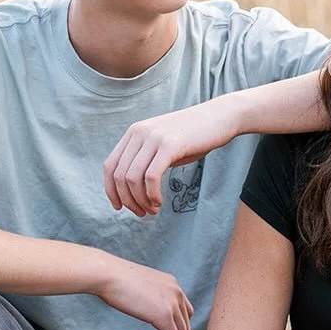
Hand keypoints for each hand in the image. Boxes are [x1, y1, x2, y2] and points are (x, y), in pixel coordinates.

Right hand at [94, 256, 192, 329]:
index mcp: (172, 284)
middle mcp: (177, 293)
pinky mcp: (165, 317)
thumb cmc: (115, 280)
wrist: (107, 275)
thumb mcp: (141, 287)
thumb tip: (150, 312)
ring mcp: (173, 304)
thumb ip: (151, 298)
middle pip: (183, 326)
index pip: (183, 313)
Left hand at [104, 97, 241, 216]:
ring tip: (153, 210)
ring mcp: (153, 138)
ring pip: (133, 179)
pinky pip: (151, 177)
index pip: (110, 166)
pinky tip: (159, 202)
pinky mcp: (170, 145)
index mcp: (134, 132)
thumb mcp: (163, 145)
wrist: (220, 117)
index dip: (111, 191)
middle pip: (119, 176)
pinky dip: (152, 195)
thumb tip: (132, 189)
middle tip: (142, 213)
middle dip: (128, 200)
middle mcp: (139, 133)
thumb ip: (147, 159)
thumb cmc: (194, 136)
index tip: (120, 207)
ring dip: (140, 201)